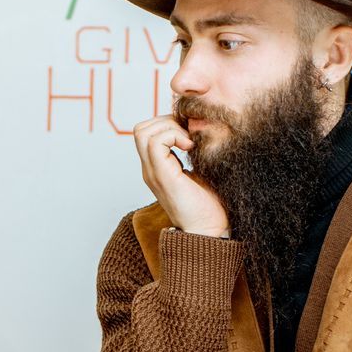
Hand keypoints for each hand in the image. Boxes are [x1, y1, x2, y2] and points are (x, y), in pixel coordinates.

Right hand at [131, 115, 228, 237]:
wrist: (210, 230)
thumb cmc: (210, 205)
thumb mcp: (200, 170)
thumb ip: (193, 152)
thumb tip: (200, 128)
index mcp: (158, 167)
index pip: (147, 132)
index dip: (167, 123)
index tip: (190, 133)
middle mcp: (150, 169)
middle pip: (141, 129)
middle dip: (166, 121)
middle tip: (188, 135)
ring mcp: (153, 173)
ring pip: (143, 132)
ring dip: (170, 128)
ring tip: (189, 142)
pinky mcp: (162, 176)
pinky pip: (155, 143)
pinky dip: (173, 136)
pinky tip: (190, 148)